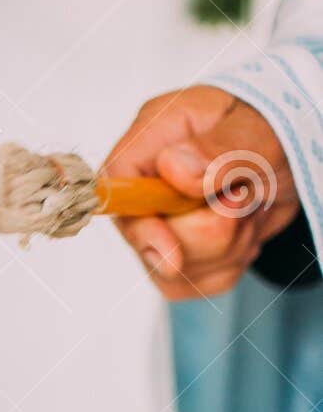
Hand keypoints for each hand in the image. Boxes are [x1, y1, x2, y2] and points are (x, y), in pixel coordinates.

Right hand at [102, 84, 299, 298]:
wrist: (294, 155)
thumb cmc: (270, 127)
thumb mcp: (254, 130)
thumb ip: (215, 151)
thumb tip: (174, 170)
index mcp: (154, 139)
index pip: (117, 190)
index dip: (140, 228)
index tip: (173, 253)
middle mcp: (148, 184)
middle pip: (152, 241)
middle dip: (211, 230)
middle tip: (243, 198)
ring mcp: (160, 223)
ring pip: (176, 272)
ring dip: (228, 247)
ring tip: (248, 208)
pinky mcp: (181, 253)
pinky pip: (197, 284)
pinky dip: (231, 264)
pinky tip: (243, 231)